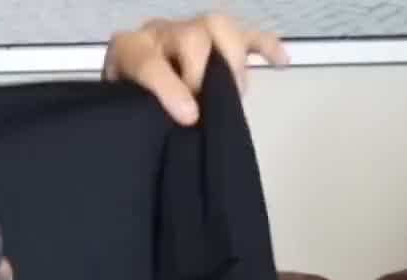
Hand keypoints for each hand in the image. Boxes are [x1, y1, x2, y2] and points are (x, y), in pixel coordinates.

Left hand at [102, 12, 288, 124]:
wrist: (125, 98)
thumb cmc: (126, 109)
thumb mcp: (123, 115)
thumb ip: (140, 118)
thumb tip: (181, 126)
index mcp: (129, 51)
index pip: (148, 61)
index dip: (170, 89)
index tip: (189, 117)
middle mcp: (160, 34)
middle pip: (191, 35)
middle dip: (204, 72)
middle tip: (208, 106)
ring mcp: (190, 31)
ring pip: (218, 25)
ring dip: (232, 58)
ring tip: (234, 93)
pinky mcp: (215, 39)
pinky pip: (246, 35)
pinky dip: (266, 47)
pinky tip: (282, 61)